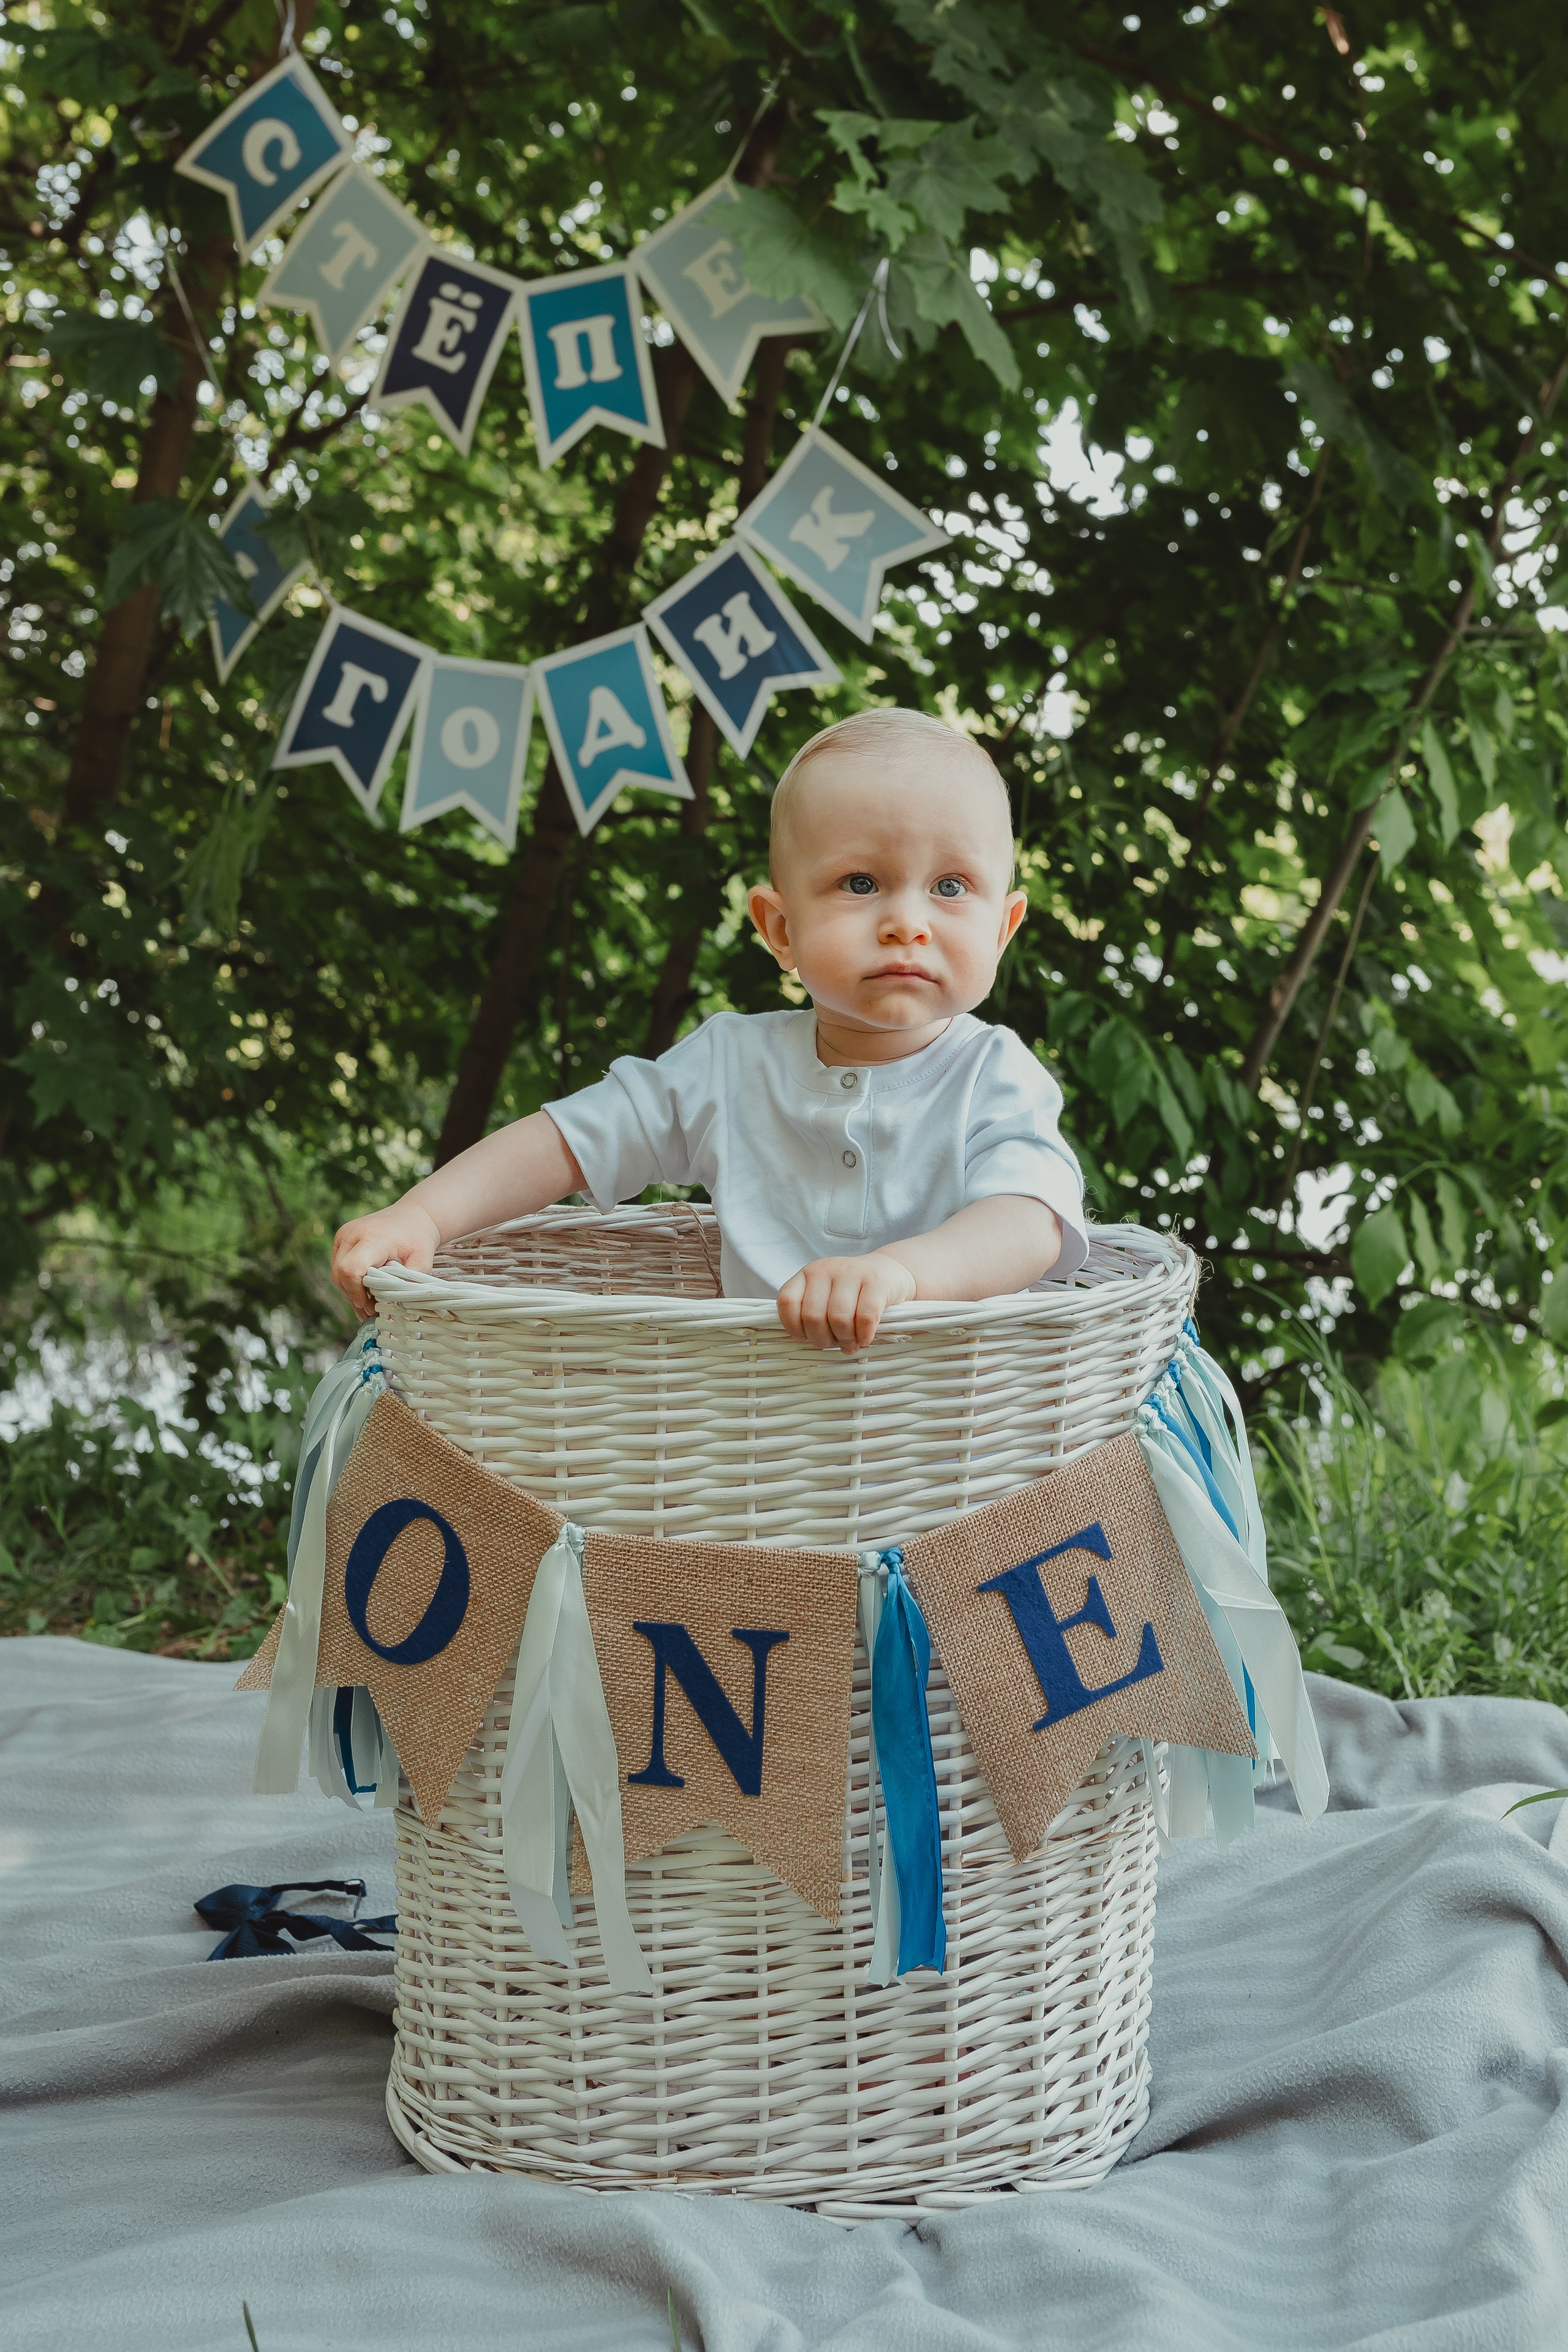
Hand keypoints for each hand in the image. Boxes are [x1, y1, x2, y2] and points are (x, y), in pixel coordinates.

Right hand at [331, 1201, 441, 1318]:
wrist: (413, 1216)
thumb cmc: (418, 1238)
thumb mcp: (422, 1262)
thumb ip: (407, 1284)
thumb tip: (390, 1307)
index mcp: (372, 1238)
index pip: (350, 1269)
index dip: (356, 1292)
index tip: (370, 1305)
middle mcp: (352, 1234)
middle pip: (340, 1275)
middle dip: (354, 1296)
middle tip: (373, 1309)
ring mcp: (343, 1236)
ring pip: (337, 1274)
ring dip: (351, 1292)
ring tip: (371, 1303)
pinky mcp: (341, 1240)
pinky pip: (338, 1267)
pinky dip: (350, 1282)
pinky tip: (365, 1291)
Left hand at [776, 1250, 916, 1355]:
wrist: (889, 1272)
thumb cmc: (853, 1293)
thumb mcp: (826, 1295)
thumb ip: (811, 1312)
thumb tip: (804, 1342)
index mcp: (808, 1274)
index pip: (787, 1301)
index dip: (794, 1327)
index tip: (807, 1337)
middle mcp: (826, 1269)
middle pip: (813, 1316)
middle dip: (822, 1339)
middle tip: (834, 1344)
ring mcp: (851, 1272)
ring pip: (838, 1318)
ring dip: (845, 1340)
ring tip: (851, 1344)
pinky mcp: (876, 1282)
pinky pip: (865, 1317)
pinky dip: (864, 1335)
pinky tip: (865, 1338)